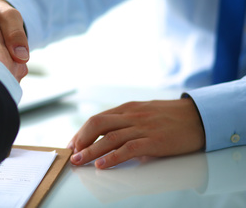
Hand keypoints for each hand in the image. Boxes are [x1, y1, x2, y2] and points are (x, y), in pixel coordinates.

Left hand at [67, 98, 204, 168]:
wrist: (200, 117)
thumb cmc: (171, 117)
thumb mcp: (144, 113)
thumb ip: (127, 122)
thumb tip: (109, 140)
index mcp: (127, 108)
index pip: (97, 118)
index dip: (82, 132)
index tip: (73, 144)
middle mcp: (131, 115)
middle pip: (98, 124)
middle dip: (81, 139)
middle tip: (72, 153)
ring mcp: (142, 127)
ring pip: (109, 137)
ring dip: (91, 150)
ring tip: (79, 161)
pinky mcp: (154, 140)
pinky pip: (129, 148)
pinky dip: (113, 157)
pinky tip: (102, 165)